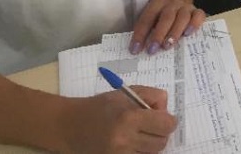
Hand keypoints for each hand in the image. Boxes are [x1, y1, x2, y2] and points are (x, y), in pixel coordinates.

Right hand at [60, 86, 175, 153]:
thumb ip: (151, 96)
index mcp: (129, 118)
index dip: (169, 120)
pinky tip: (132, 144)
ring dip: (150, 144)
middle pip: (161, 142)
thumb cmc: (100, 106)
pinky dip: (140, 152)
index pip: (166, 125)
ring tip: (139, 134)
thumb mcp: (126, 93)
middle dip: (161, 132)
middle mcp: (125, 140)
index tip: (164, 117)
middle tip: (151, 125)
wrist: (71, 126)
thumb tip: (166, 109)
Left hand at [130, 0, 205, 53]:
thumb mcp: (152, 15)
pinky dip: (194, 24)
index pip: (147, 19)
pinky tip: (188, 34)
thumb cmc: (162, 13)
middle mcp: (172, 4)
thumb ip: (147, 30)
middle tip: (152, 50)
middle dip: (158, 34)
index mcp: (157, 4)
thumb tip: (139, 51)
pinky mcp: (197, 11)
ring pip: (182, 17)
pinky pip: (198, 15)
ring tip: (167, 46)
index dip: (140, 34)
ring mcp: (185, 7)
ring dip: (174, 32)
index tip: (135, 50)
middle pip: (166, 17)